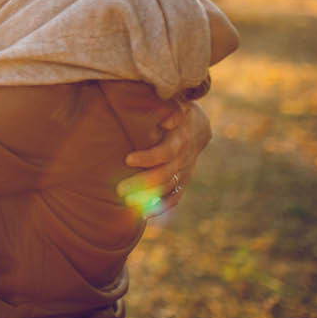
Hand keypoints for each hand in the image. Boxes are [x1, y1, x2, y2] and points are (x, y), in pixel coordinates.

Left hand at [116, 101, 211, 216]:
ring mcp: (184, 171)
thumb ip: (171, 108)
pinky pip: (175, 197)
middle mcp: (184, 158)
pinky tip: (144, 214)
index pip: (166, 152)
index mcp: (180, 138)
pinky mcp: (183, 180)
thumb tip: (167, 120)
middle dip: (141, 183)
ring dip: (147, 197)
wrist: (197, 125)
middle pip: (164, 175)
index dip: (148, 158)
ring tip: (125, 202)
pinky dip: (161, 206)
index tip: (127, 159)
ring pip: (167, 188)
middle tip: (119, 189)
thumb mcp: (175, 103)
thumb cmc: (175, 109)